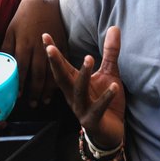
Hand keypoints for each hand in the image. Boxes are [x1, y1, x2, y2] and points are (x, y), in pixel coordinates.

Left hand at [1, 0, 65, 105]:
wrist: (43, 1)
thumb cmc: (23, 17)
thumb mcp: (10, 30)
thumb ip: (6, 48)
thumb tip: (0, 66)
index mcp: (23, 43)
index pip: (21, 68)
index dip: (20, 83)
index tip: (18, 96)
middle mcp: (38, 47)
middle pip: (37, 74)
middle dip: (34, 91)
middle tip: (31, 105)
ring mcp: (52, 46)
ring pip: (50, 72)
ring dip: (46, 89)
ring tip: (42, 101)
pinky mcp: (63, 44)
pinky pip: (62, 64)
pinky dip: (58, 77)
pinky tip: (55, 88)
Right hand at [44, 26, 124, 148]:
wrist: (110, 133)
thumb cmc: (105, 102)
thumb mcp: (109, 73)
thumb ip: (110, 52)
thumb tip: (114, 27)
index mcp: (74, 83)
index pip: (61, 65)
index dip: (53, 51)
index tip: (45, 35)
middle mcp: (73, 95)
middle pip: (61, 77)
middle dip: (55, 63)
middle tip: (50, 48)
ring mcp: (81, 108)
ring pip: (78, 91)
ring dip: (82, 75)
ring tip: (89, 58)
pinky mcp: (93, 120)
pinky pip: (98, 108)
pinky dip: (106, 97)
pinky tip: (114, 86)